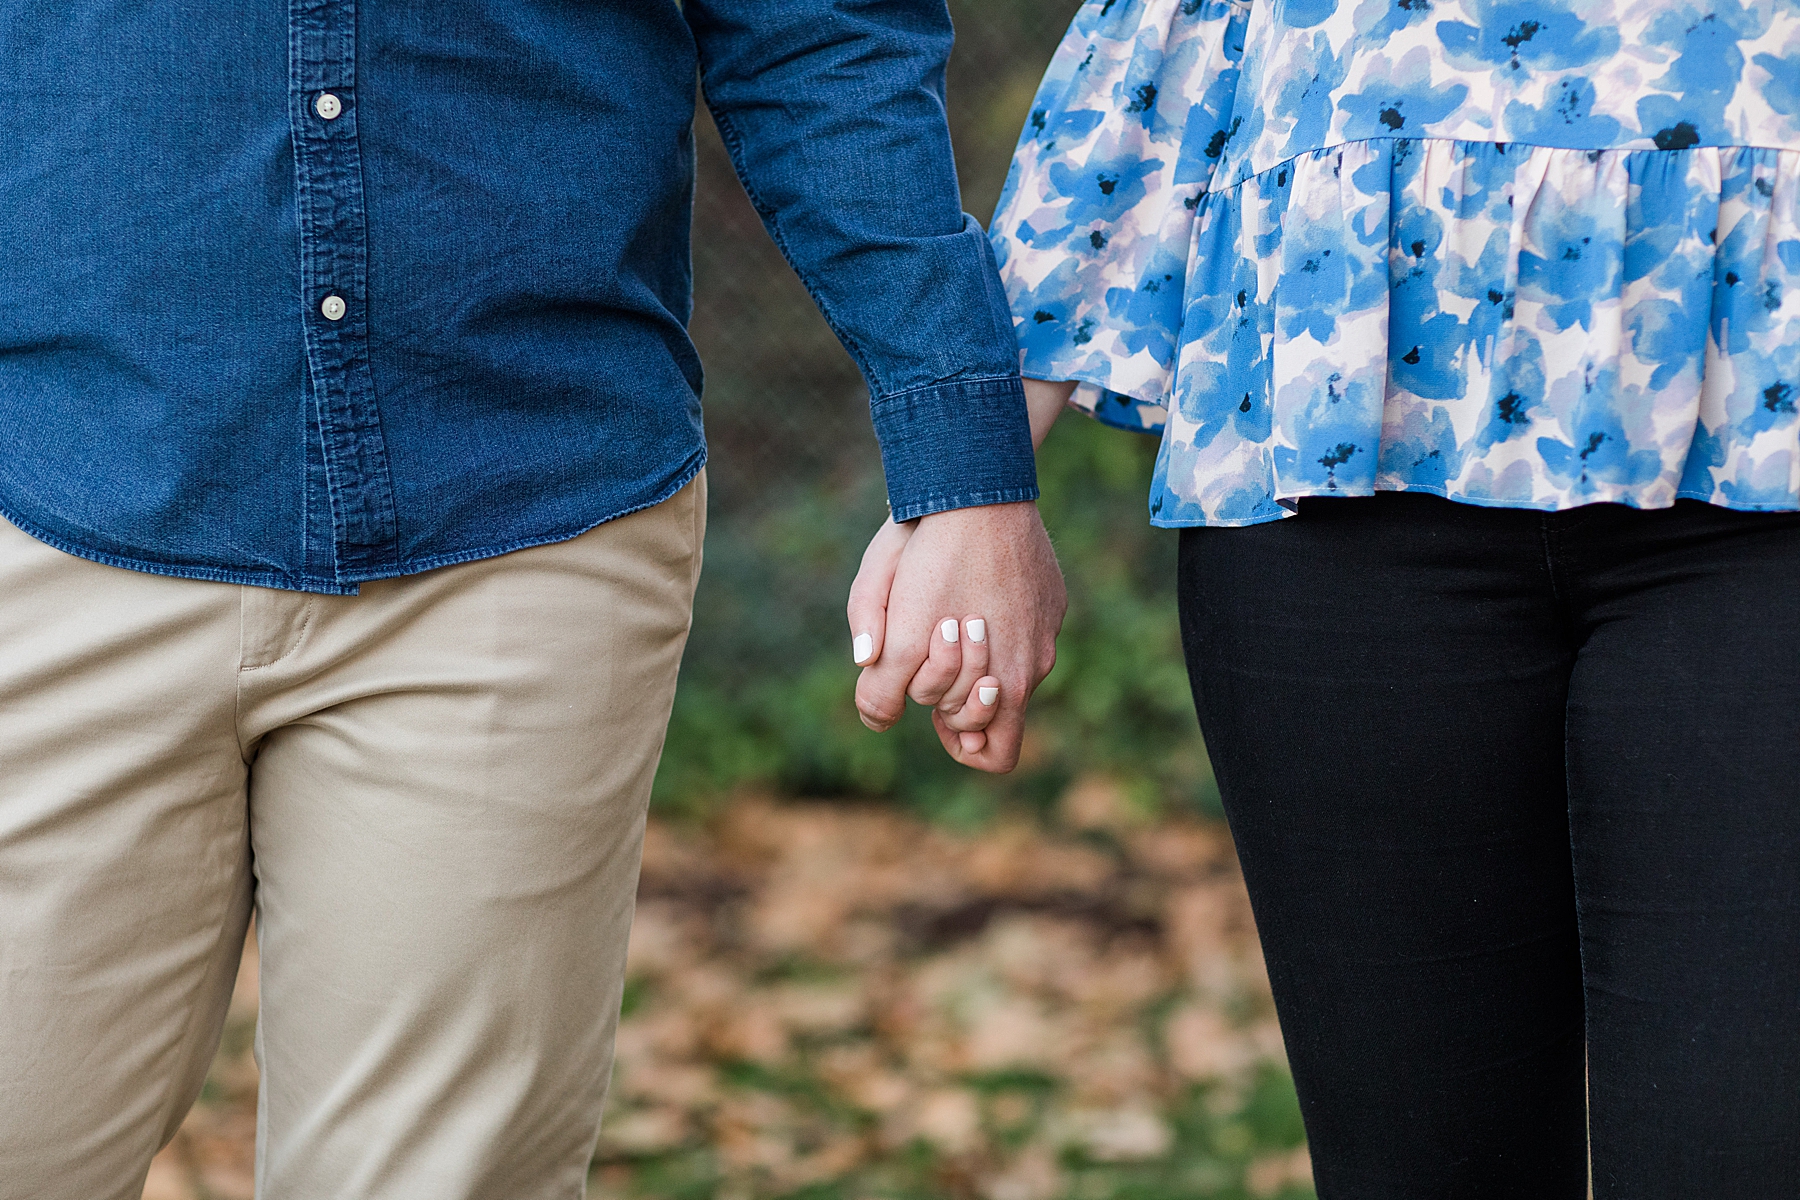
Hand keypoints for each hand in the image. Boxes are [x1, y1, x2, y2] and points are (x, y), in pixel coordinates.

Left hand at [846, 501, 1065, 771]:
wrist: (976, 479)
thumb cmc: (926, 545)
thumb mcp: (887, 608)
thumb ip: (882, 676)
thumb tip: (879, 714)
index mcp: (1004, 680)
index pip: (991, 754)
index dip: (955, 741)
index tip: (932, 708)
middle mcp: (1034, 662)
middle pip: (995, 710)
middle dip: (956, 693)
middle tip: (930, 649)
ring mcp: (1047, 628)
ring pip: (1009, 667)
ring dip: (975, 658)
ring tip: (946, 616)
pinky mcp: (1052, 597)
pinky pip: (1026, 628)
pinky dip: (997, 620)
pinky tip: (971, 581)